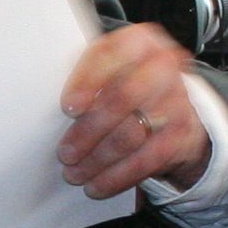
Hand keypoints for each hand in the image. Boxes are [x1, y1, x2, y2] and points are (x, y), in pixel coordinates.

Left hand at [59, 25, 212, 198]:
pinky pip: (147, 160)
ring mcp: (176, 100)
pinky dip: (118, 176)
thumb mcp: (108, 70)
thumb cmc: (127, 85)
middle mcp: (162, 65)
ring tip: (74, 173)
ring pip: (131, 134)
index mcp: (138, 42)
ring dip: (97, 159)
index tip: (67, 108)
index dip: (86, 82)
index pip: (110, 55)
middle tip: (65, 153)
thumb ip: (86, 77)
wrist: (173, 108)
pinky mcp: (181, 133)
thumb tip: (46, 104)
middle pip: (122, 98)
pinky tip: (97, 185)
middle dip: (88, 130)